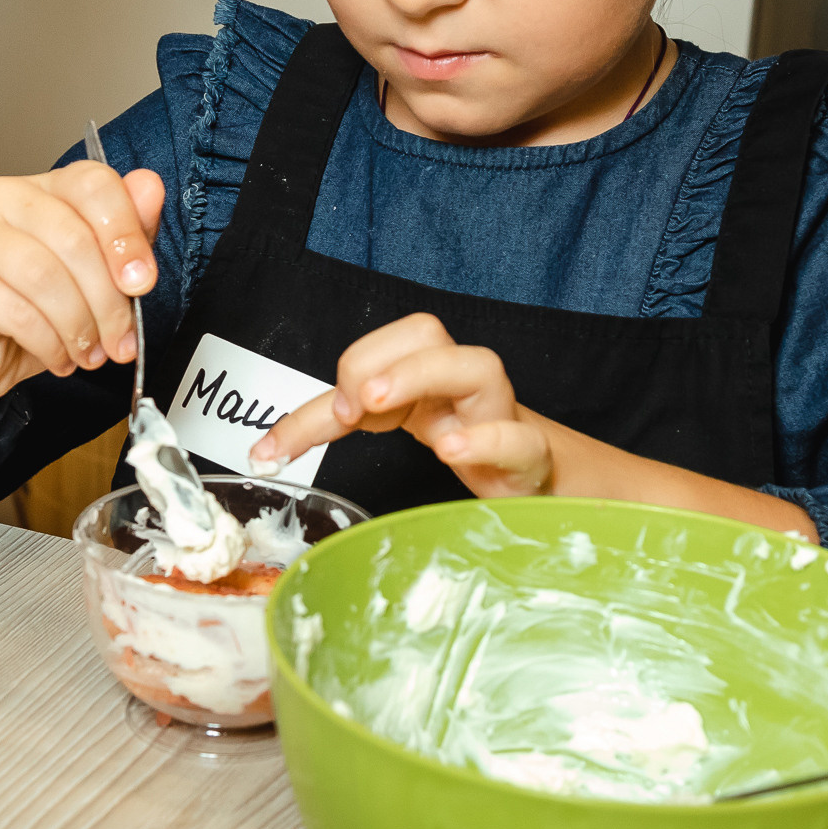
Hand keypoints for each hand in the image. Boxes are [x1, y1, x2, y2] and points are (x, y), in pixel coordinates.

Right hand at [0, 161, 164, 445]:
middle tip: (121, 339)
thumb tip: (150, 189)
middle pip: (74, 238)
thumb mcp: (97, 275)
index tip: (143, 282)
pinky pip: (18, 313)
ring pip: (46, 277)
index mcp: (48, 186)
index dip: (126, 234)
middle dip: (109, 301)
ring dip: (81, 326)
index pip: (93, 185)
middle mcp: (6, 198)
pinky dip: (51, 344)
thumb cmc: (38, 308)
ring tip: (90, 353)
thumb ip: (128, 232)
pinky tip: (59, 356)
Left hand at [251, 311, 822, 539]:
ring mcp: (502, 418)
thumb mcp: (408, 437)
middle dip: (377, 357)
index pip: (365, 362)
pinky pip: (520, 439)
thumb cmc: (476, 461)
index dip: (308, 404)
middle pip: (429, 332)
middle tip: (344, 403)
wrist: (562, 496)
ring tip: (376, 402)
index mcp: (423, 383)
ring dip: (422, 376)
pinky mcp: (533, 460)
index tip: (265, 451)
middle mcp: (463, 389)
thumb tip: (267, 444)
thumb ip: (354, 425)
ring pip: (478, 366)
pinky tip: (456, 452)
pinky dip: (487, 439)